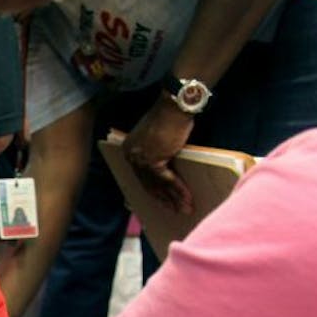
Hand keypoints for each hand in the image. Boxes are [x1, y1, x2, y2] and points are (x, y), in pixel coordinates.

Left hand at [122, 101, 197, 217]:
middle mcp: (131, 156)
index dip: (154, 191)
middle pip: (148, 184)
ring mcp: (142, 159)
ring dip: (174, 199)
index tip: (163, 202)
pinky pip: (168, 180)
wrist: (174, 106)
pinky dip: (179, 191)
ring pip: (159, 186)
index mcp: (129, 151)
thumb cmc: (168, 118)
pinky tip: (188, 200)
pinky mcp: (155, 160)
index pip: (141, 177)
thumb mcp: (156, 139)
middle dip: (163, 199)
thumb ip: (155, 154)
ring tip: (185, 210)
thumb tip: (163, 170)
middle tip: (175, 210)